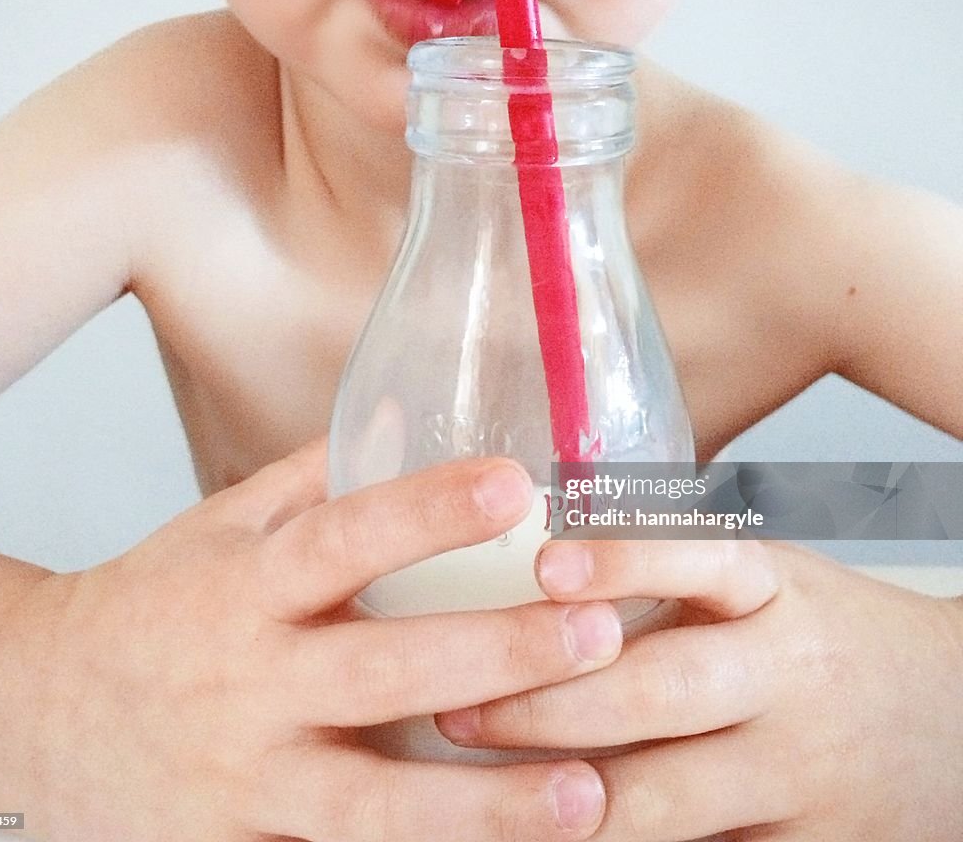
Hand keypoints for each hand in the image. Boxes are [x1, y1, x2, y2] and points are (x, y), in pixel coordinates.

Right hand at [11, 439, 627, 841]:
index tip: (514, 485)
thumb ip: (311, 478)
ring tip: (588, 794)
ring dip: (484, 804)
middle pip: (380, 671)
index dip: (426, 511)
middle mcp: (249, 682)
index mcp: (245, 585)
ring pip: (372, 805)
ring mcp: (246, 778)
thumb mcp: (217, 528)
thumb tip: (403, 413)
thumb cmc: (152, 607)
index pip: (341, 538)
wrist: (37, 718)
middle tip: (598, 631)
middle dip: (494, 654)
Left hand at [435, 538, 962, 840]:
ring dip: (566, 799)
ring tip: (478, 792)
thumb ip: (674, 570)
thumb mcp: (768, 579)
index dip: (621, 564)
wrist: (950, 713)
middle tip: (456, 710)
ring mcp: (799, 772)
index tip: (543, 565)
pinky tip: (553, 838)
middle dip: (548, 706)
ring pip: (667, 798)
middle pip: (661, 693)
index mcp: (776, 589)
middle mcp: (788, 676)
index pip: (700, 563)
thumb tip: (549, 557)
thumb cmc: (826, 632)